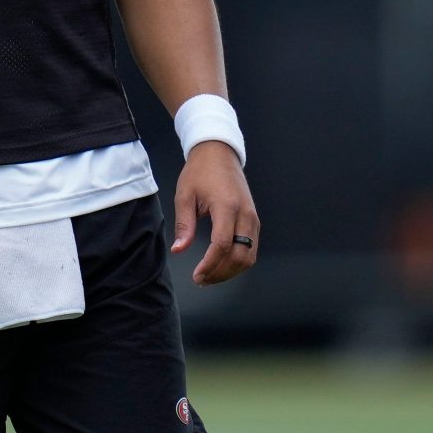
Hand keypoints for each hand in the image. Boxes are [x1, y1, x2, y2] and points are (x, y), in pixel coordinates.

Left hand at [171, 143, 259, 284]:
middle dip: (220, 273)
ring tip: (210, 275)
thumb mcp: (185, 195)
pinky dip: (238, 261)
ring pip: (249, 256)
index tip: (197, 275)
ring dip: (231, 271)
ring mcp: (253, 217)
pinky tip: (221, 264)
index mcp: (227, 206)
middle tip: (201, 279)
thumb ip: (184, 224)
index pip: (222, 244)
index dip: (210, 264)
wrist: (220, 153)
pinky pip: (251, 248)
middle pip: (240, 255)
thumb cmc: (200, 171)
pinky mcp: (254, 220)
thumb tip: (179, 249)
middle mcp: (245, 214)